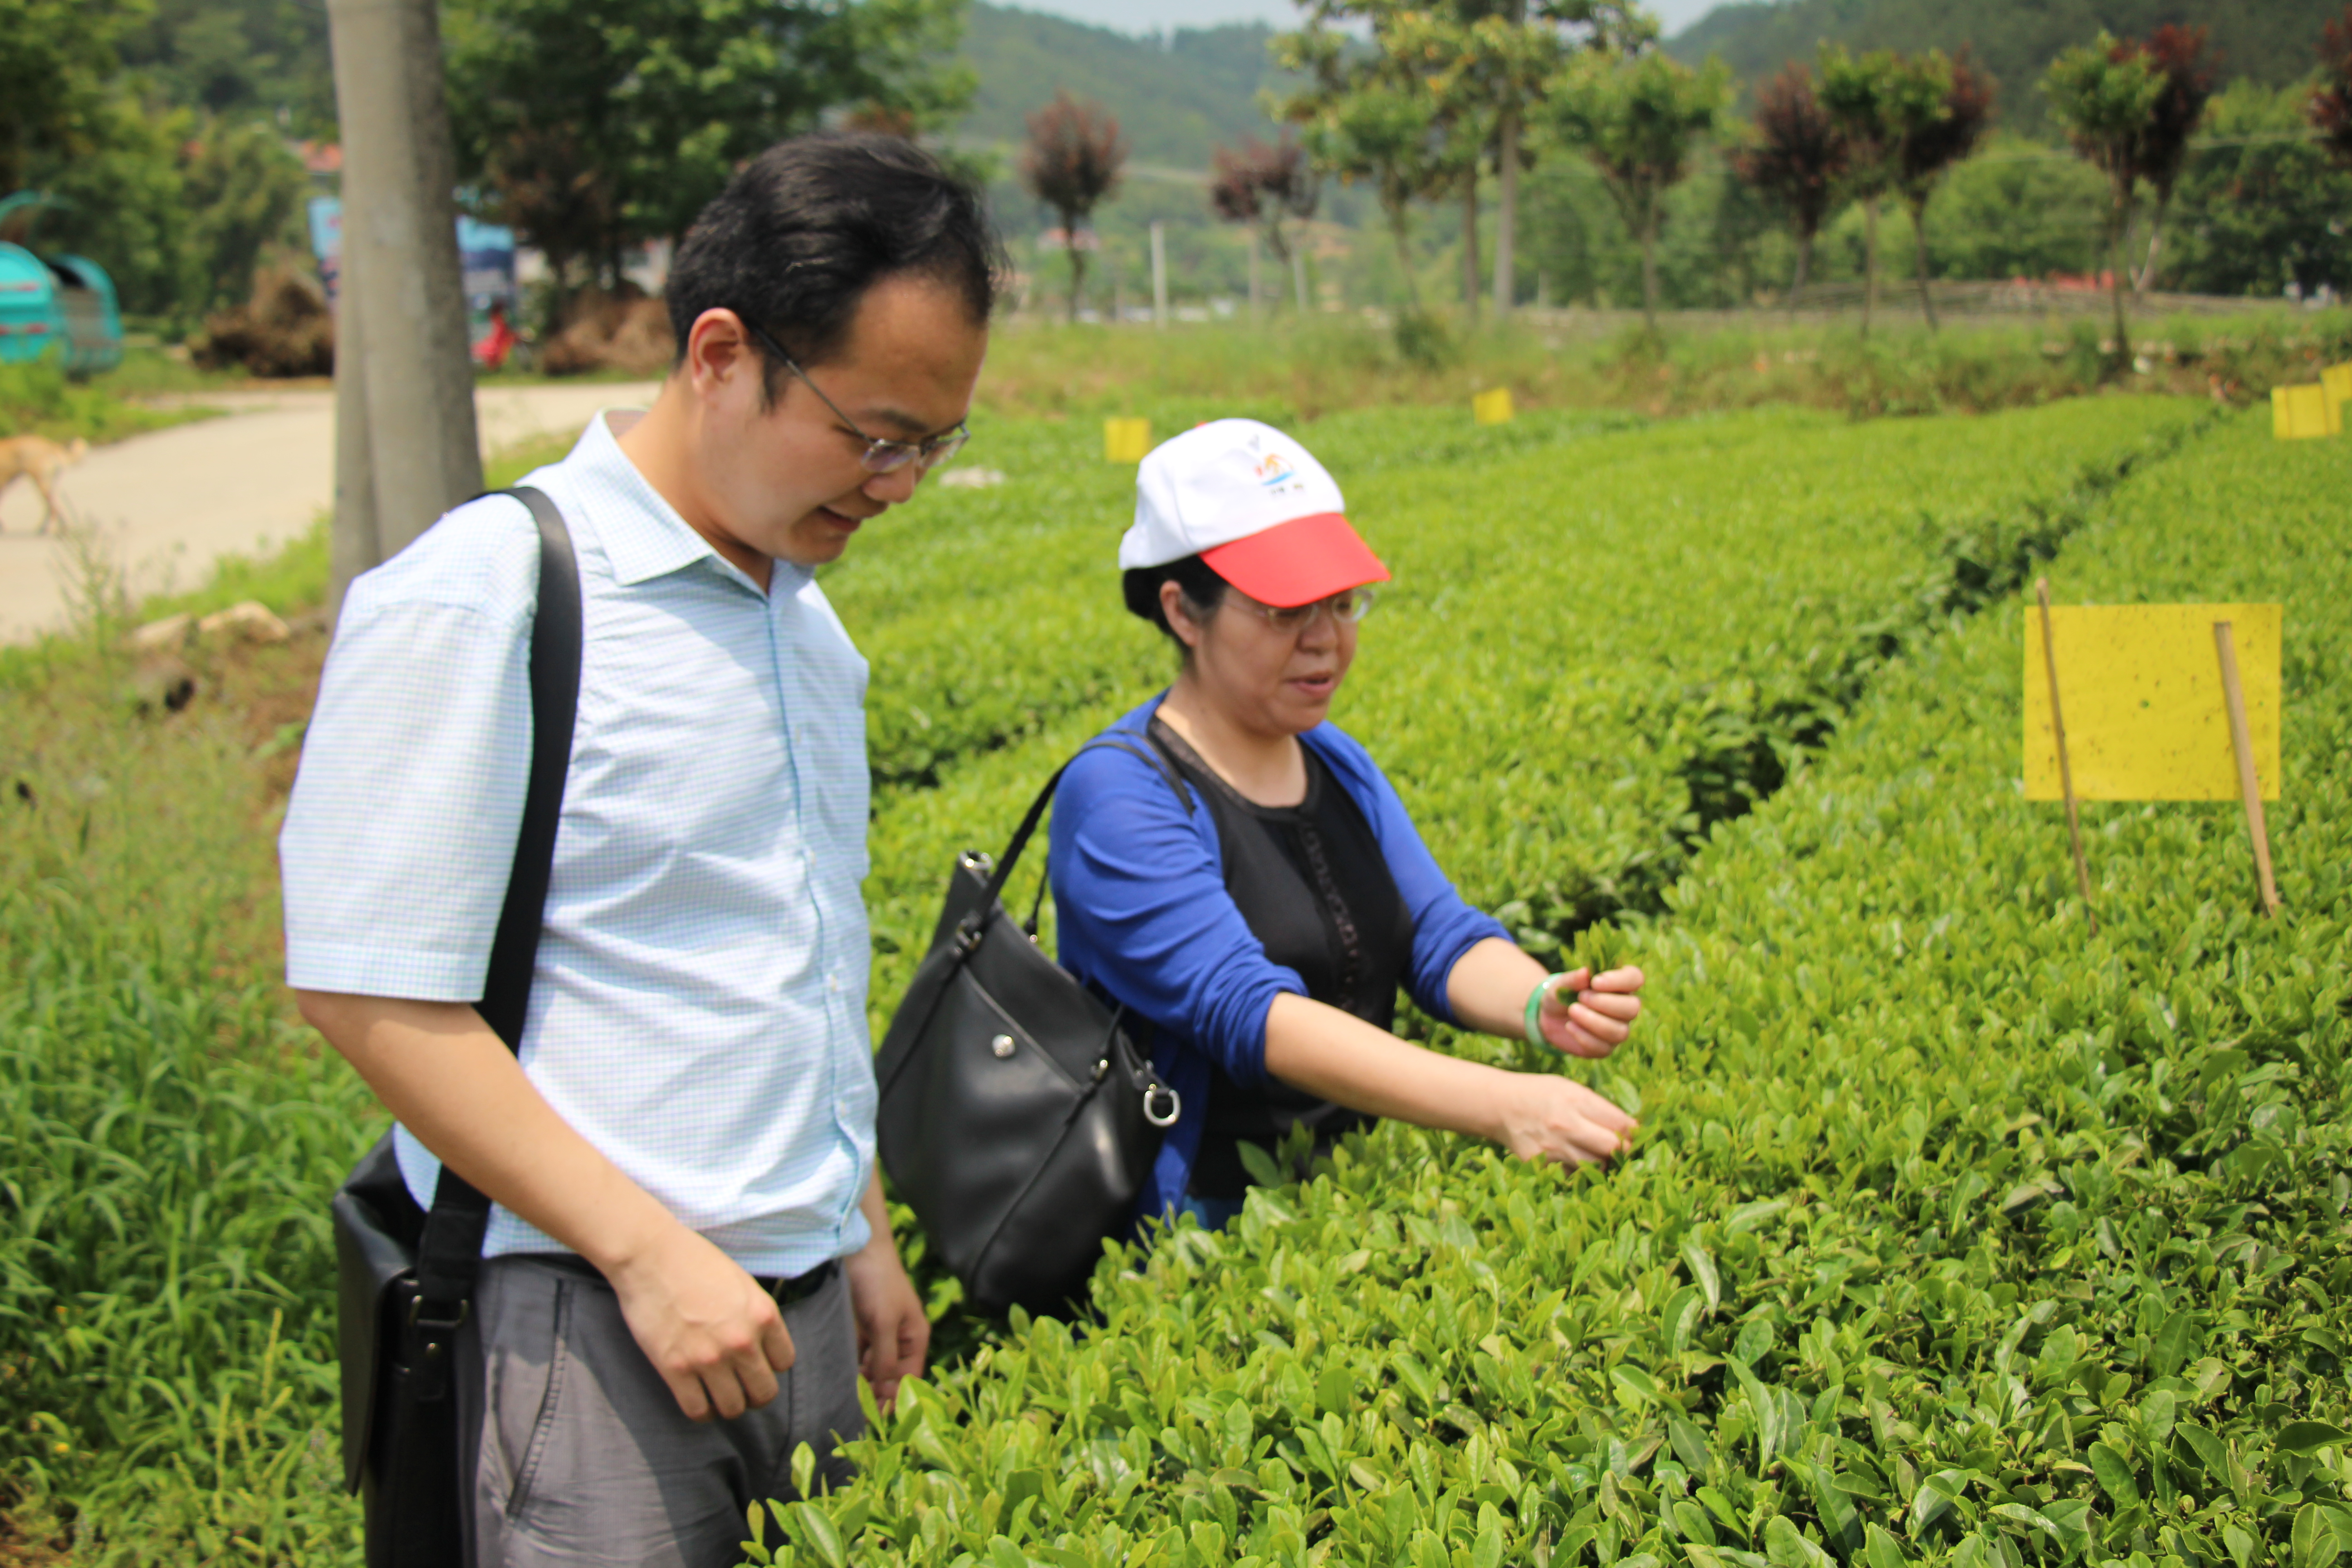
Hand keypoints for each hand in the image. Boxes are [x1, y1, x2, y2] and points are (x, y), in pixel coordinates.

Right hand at [602, 1222, 794, 1421]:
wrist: (650, 1255)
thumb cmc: (695, 1263)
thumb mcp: (742, 1283)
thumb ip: (756, 1316)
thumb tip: (764, 1348)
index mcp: (763, 1315)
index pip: (784, 1363)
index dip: (770, 1365)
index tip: (756, 1362)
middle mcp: (742, 1341)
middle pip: (763, 1392)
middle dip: (754, 1393)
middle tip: (739, 1386)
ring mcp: (709, 1358)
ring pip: (733, 1408)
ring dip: (727, 1405)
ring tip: (718, 1394)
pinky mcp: (676, 1369)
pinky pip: (698, 1411)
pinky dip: (701, 1411)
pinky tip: (697, 1398)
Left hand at [843, 1236, 928, 1412]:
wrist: (859, 1249)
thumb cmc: (879, 1283)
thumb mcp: (884, 1323)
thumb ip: (885, 1358)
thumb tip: (886, 1391)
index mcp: (915, 1338)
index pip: (909, 1379)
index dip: (896, 1401)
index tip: (878, 1422)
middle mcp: (900, 1339)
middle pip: (892, 1377)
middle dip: (879, 1396)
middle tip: (859, 1419)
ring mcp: (880, 1334)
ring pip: (874, 1369)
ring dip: (864, 1385)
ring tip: (848, 1404)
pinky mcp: (862, 1328)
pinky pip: (859, 1357)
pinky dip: (853, 1369)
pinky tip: (840, 1381)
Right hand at [1491, 1071, 1637, 1165]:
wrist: (1500, 1105)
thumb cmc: (1541, 1093)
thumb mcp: (1570, 1088)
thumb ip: (1598, 1107)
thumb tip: (1630, 1128)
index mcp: (1576, 1100)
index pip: (1620, 1123)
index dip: (1633, 1131)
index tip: (1632, 1134)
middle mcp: (1566, 1124)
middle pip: (1612, 1147)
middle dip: (1621, 1149)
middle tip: (1619, 1148)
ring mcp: (1553, 1147)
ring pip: (1595, 1166)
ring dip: (1600, 1161)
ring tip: (1594, 1152)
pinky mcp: (1541, 1164)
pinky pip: (1572, 1174)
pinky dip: (1578, 1170)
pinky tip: (1573, 1158)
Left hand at [1537, 965, 1645, 1058]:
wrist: (1549, 1016)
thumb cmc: (1563, 993)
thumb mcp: (1562, 983)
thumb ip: (1574, 978)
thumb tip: (1585, 973)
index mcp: (1620, 985)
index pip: (1635, 978)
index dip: (1619, 980)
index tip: (1595, 982)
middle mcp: (1624, 1007)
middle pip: (1633, 1008)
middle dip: (1605, 1003)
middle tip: (1580, 997)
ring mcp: (1617, 1029)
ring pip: (1620, 1032)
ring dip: (1593, 1021)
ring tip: (1572, 1010)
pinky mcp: (1605, 1048)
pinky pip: (1603, 1048)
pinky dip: (1583, 1037)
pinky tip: (1569, 1026)